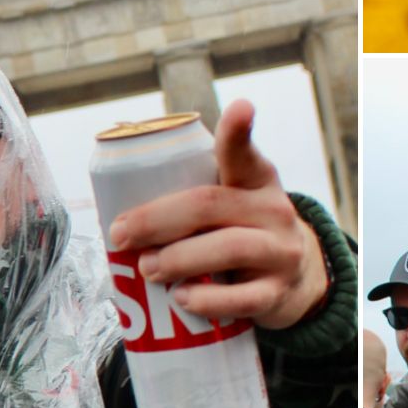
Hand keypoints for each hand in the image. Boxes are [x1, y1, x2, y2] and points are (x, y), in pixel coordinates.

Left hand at [108, 100, 329, 330]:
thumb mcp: (231, 205)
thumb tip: (113, 213)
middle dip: (157, 219)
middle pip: (210, 204)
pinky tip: (182, 299)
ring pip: (228, 248)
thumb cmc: (241, 234)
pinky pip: (241, 298)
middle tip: (120, 235)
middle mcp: (273, 210)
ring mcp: (280, 252)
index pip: (244, 153)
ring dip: (178, 258)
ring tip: (147, 269)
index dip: (239, 131)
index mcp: (256, 179)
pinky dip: (206, 300)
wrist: (295, 281)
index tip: (241, 108)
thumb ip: (191, 197)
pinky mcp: (277, 294)